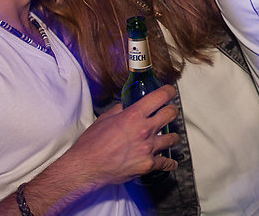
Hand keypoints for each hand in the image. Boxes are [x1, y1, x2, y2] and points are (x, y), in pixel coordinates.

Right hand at [57, 84, 178, 186]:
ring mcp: (148, 147)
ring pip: (172, 138)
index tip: (170, 92)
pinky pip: (166, 162)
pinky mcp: (148, 164)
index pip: (160, 96)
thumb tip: (127, 106)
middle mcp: (144, 129)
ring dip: (171, 137)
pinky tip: (170, 163)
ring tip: (169, 137)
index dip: (168, 92)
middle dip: (171, 112)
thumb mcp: (105, 118)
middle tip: (170, 113)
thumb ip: (120, 110)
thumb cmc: (92, 143)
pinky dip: (169, 163)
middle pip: (171, 114)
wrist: (86, 166)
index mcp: (134, 115)